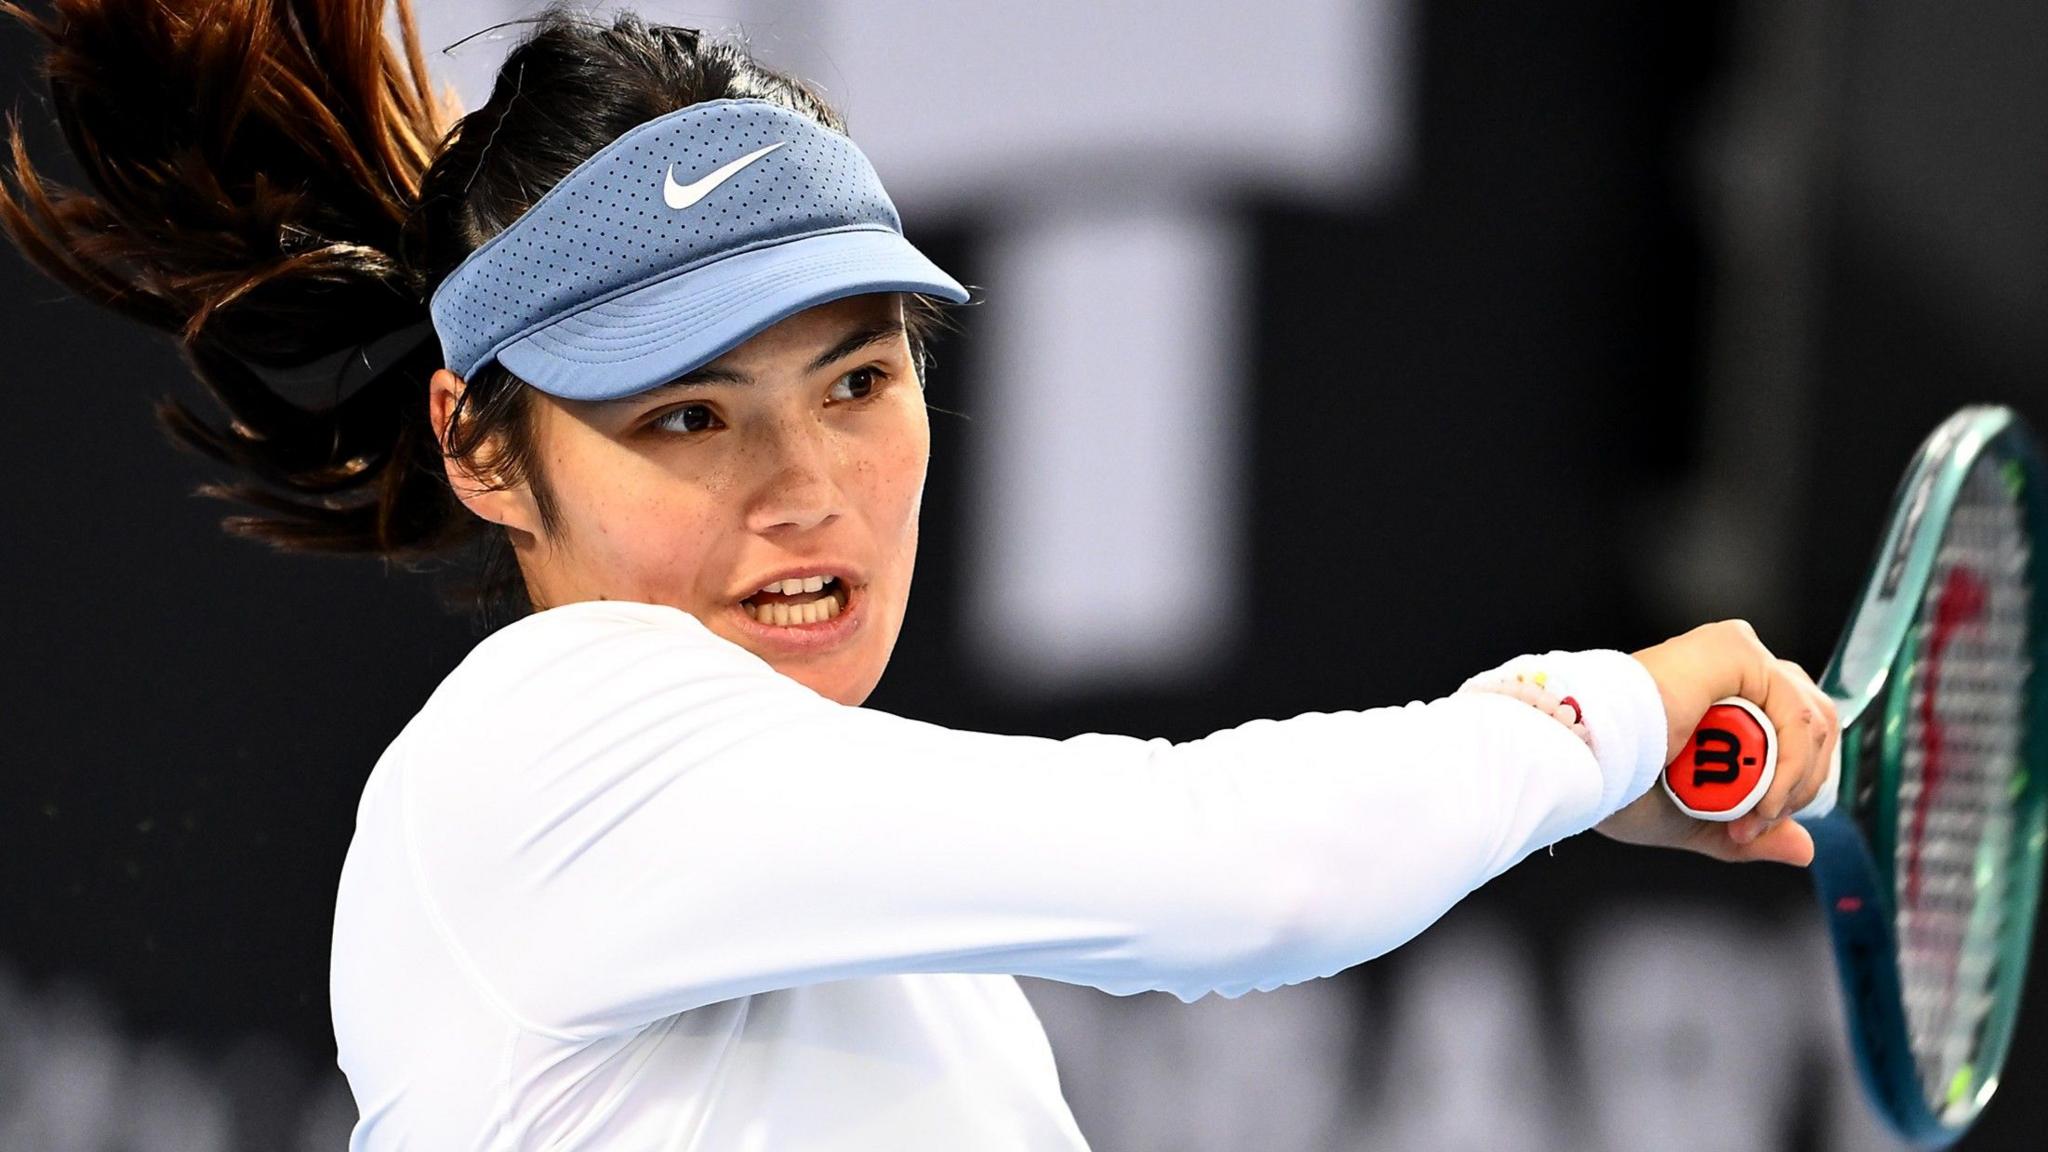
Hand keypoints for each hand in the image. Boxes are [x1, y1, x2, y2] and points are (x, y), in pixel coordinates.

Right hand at [1595, 620, 1839, 865]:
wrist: (1583, 760)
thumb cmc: (1617, 781)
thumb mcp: (1694, 818)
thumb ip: (1749, 832)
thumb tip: (1805, 848)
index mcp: (1726, 699)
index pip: (1799, 733)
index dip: (1795, 786)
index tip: (1754, 829)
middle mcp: (1736, 669)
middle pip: (1816, 723)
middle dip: (1802, 785)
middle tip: (1759, 822)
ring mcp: (1736, 654)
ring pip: (1812, 719)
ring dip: (1793, 780)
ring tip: (1755, 813)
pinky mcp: (1734, 649)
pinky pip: (1793, 709)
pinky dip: (1790, 762)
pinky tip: (1761, 796)